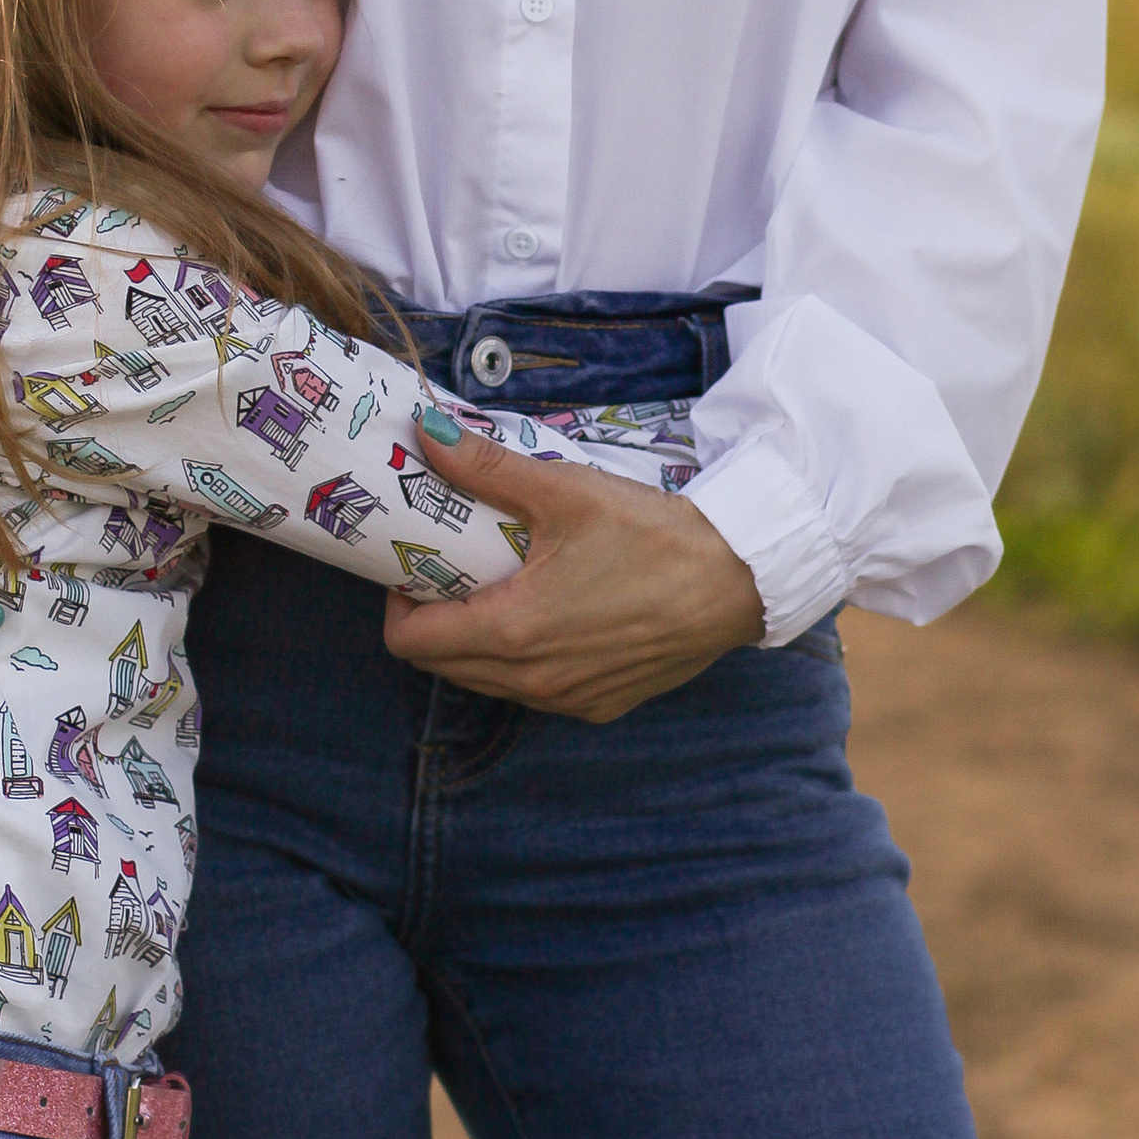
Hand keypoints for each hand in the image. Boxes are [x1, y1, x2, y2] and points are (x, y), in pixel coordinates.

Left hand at [380, 433, 763, 719]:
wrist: (739, 578)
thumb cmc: (654, 534)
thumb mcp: (566, 490)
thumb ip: (487, 466)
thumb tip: (426, 432)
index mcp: (512, 630)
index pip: (410, 642)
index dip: (398, 603)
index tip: (414, 567)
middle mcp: (533, 680)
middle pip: (440, 665)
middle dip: (431, 621)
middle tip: (450, 571)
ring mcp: (567, 699)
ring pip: (485, 682)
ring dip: (473, 643)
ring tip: (496, 589)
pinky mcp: (599, 705)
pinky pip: (533, 692)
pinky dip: (520, 661)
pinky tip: (546, 615)